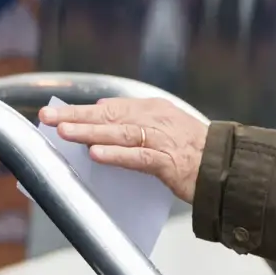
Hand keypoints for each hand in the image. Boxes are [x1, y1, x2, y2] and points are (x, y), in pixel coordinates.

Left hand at [38, 97, 209, 203]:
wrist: (228, 168)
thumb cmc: (194, 154)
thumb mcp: (164, 131)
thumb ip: (135, 126)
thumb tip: (102, 120)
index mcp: (153, 109)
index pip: (112, 106)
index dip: (83, 110)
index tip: (57, 113)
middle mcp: (156, 118)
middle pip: (110, 114)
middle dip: (76, 115)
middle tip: (48, 117)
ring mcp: (162, 139)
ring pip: (119, 132)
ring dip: (90, 131)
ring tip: (64, 132)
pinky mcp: (168, 162)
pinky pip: (138, 157)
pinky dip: (116, 154)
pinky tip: (96, 153)